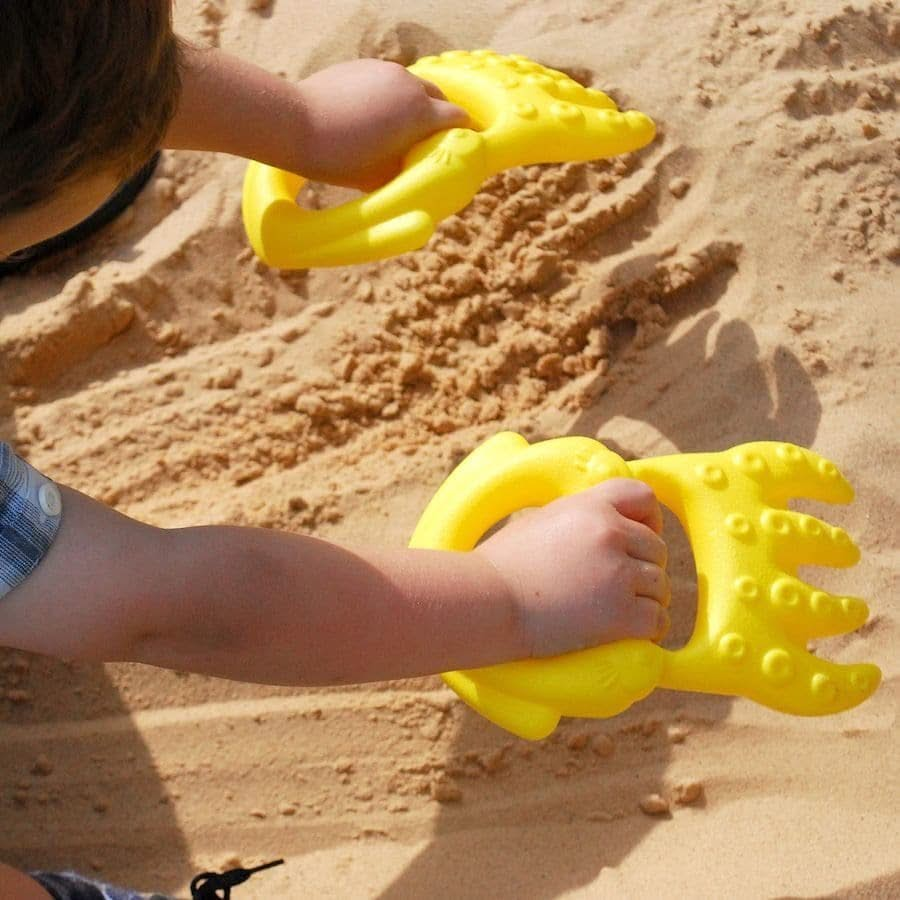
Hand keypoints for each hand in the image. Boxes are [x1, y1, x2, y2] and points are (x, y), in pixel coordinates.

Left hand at [295, 58, 469, 190]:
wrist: (296, 125)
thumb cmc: (340, 159)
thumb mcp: (383, 176)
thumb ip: (412, 167)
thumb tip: (422, 169)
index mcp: (421, 114)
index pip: (459, 117)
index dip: (464, 133)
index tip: (462, 144)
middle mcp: (409, 85)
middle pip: (439, 97)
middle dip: (440, 116)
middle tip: (432, 138)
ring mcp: (385, 70)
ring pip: (412, 86)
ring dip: (414, 104)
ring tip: (401, 127)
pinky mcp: (363, 65)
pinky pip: (388, 80)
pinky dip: (390, 96)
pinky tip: (374, 114)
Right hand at [476, 480, 670, 658]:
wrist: (486, 601)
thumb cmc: (501, 566)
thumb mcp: (541, 521)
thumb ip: (578, 519)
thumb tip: (602, 527)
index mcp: (590, 506)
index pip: (644, 496)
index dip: (649, 519)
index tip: (639, 538)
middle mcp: (610, 533)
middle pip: (656, 548)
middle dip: (645, 567)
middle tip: (624, 587)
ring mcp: (617, 573)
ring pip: (660, 586)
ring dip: (647, 600)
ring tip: (624, 612)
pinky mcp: (620, 613)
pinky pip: (656, 621)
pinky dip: (649, 630)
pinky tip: (633, 634)